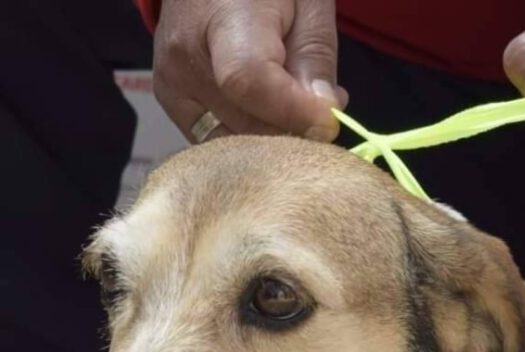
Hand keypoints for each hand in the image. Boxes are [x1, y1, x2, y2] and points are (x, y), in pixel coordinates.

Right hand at [154, 0, 344, 141]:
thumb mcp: (308, 4)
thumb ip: (315, 58)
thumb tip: (320, 121)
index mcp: (222, 16)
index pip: (250, 81)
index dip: (293, 111)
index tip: (329, 121)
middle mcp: (185, 55)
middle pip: (247, 123)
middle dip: (295, 129)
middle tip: (321, 109)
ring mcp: (172, 83)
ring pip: (236, 141)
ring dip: (275, 136)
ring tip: (294, 103)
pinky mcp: (171, 102)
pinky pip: (218, 142)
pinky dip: (252, 138)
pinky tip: (268, 112)